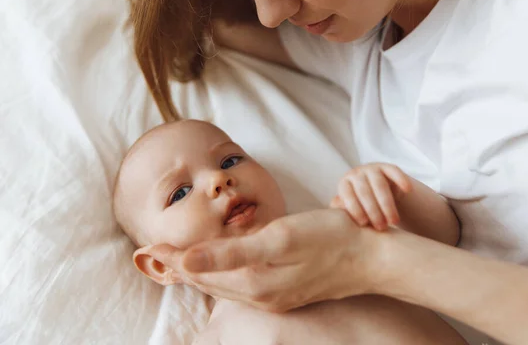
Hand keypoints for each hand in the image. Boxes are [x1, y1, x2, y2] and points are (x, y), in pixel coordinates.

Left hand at [146, 209, 380, 311]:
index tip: (148, 246)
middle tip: (153, 253)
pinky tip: (219, 268)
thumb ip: (230, 252)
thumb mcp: (278, 238)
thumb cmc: (328, 238)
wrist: (369, 256)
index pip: (200, 271)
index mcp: (254, 282)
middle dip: (179, 267)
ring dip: (198, 273)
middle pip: (208, 282)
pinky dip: (221, 275)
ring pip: (223, 286)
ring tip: (177, 261)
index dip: (173, 258)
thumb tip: (186, 261)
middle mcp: (260, 297)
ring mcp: (273, 298)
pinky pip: (240, 286)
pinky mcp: (285, 293)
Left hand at [330, 163, 410, 230]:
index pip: (348, 196)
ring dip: (387, 204)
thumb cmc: (361, 205)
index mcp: (345, 184)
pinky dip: (401, 179)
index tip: (363, 224)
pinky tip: (407, 190)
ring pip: (379, 185)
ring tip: (394, 221)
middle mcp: (357, 173)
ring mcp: (372, 168)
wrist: (379, 193)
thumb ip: (344, 211)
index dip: (355, 209)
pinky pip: (394, 171)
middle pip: (364, 192)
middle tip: (381, 227)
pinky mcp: (388, 167)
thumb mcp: (351, 208)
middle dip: (373, 211)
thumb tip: (336, 216)